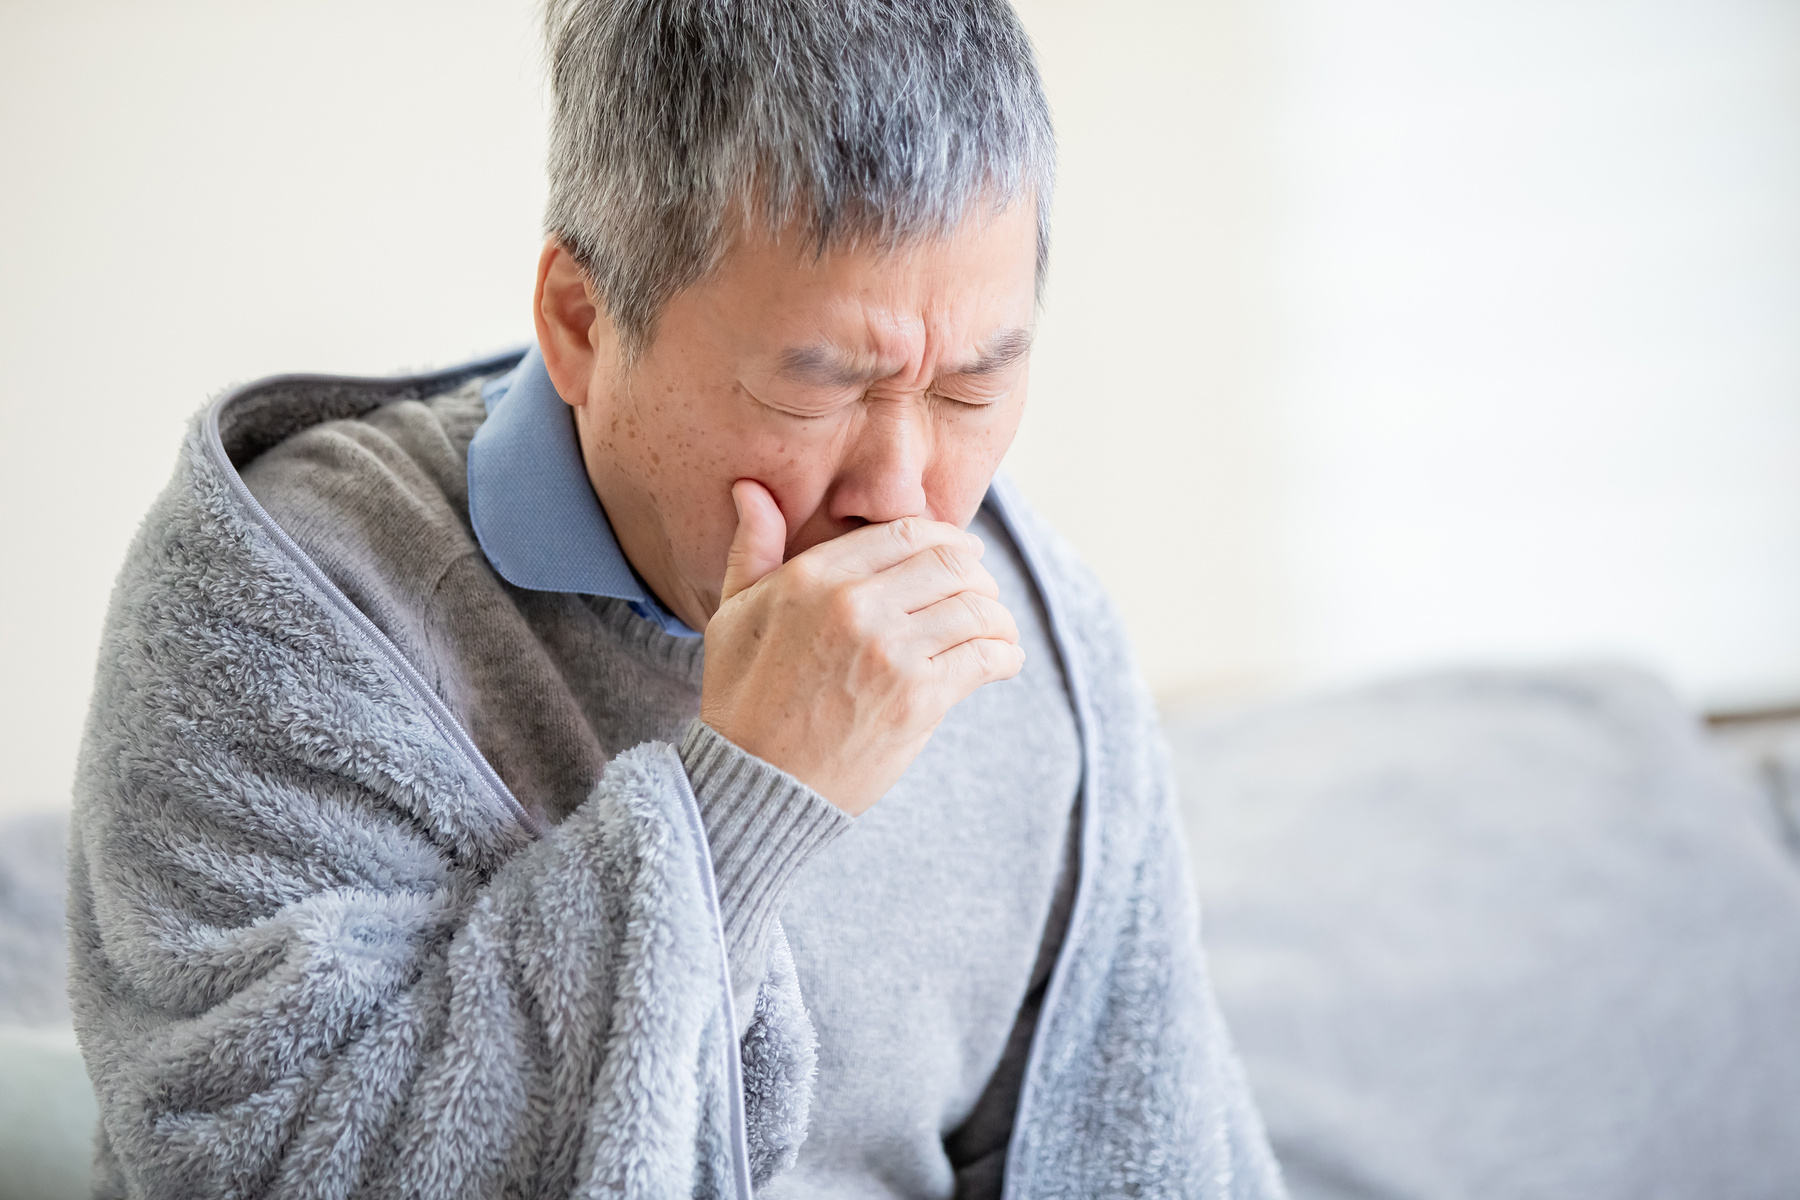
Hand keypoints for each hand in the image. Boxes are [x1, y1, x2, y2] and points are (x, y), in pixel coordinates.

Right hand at [699, 480, 1023, 814]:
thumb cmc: (742, 699)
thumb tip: (751, 489)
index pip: (907, 533)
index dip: (947, 538)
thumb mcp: (732, 614)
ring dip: (998, 618)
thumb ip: (752, 549)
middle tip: (984, 592)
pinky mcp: (918, 698)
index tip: (964, 552)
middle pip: (952, 564)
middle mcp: (855, 604)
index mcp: (813, 576)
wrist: (754, 783)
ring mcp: (890, 651)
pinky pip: (985, 656)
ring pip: (976, 608)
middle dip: (978, 575)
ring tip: (998, 631)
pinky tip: (1004, 661)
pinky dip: (1005, 656)